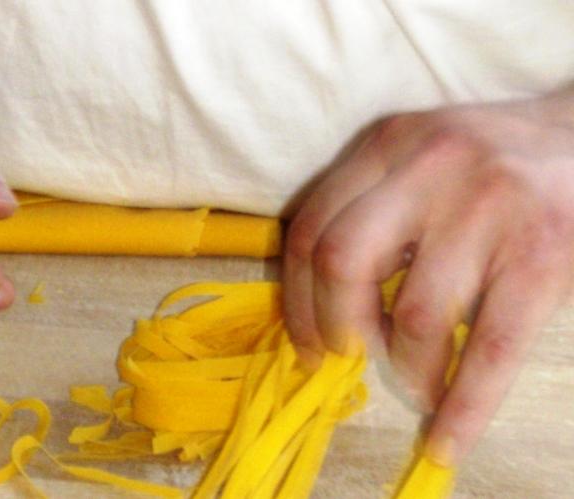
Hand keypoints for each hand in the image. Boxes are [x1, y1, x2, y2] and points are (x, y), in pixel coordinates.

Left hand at [283, 86, 573, 464]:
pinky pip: (491, 348)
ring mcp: (490, 207)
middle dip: (334, 327)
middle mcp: (430, 166)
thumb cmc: (498, 163)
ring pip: (414, 314)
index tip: (307, 344)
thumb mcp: (422, 159)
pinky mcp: (544, 253)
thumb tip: (319, 307)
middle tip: (349, 357)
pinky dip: (464, 407)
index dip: (296, 300)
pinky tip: (447, 437)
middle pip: (340, 262)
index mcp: (387, 143)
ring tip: (418, 382)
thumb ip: (371, 208)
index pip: (309, 228)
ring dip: (407, 368)